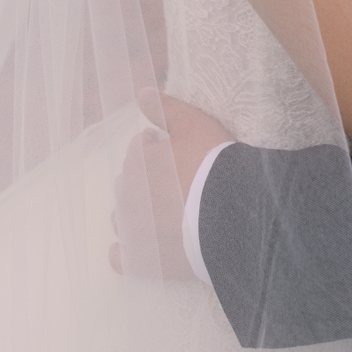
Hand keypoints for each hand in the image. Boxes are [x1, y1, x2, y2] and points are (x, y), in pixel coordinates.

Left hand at [109, 91, 233, 279]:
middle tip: (179, 182)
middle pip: (131, 181)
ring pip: (123, 216)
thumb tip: (140, 93)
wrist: (232, 215)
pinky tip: (138, 247)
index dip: (161, 147)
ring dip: (138, 211)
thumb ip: (165, 108)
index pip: (141, 148)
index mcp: (136, 161)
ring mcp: (132, 229)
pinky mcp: (141, 259)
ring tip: (167, 213)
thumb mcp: (194, 124)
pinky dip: (123, 252)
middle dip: (148, 178)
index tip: (181, 153)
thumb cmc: (213, 165)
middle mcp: (126, 194)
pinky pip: (120, 257)